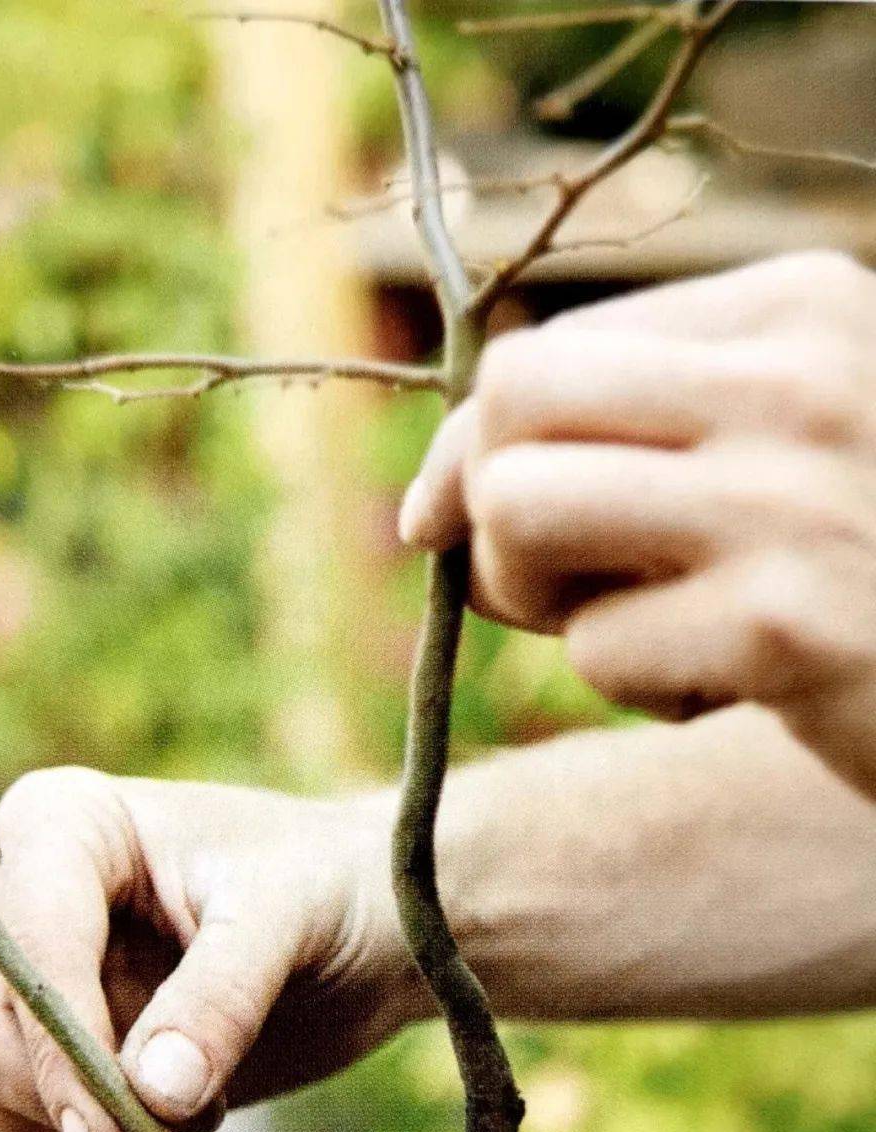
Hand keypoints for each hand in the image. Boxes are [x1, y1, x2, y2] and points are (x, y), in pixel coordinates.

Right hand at [0, 768, 413, 1131]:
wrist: (372, 931)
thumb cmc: (329, 886)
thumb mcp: (287, 916)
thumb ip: (221, 996)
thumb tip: (153, 1095)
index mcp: (62, 828)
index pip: (19, 947)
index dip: (56, 1044)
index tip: (109, 1129)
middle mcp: (24, 910)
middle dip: (62, 1104)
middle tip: (170, 1126)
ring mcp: (38, 994)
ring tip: (204, 1106)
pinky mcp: (64, 1069)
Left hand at [401, 251, 875, 795]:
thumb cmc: (874, 562)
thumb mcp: (784, 448)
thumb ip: (641, 434)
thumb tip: (437, 494)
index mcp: (798, 306)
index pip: (544, 354)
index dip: (469, 451)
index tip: (449, 521)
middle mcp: (800, 378)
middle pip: (511, 407)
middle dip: (480, 512)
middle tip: (535, 585)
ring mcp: (795, 498)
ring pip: (521, 513)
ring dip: (536, 598)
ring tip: (636, 629)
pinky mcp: (790, 627)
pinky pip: (597, 649)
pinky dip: (636, 686)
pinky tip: (729, 687)